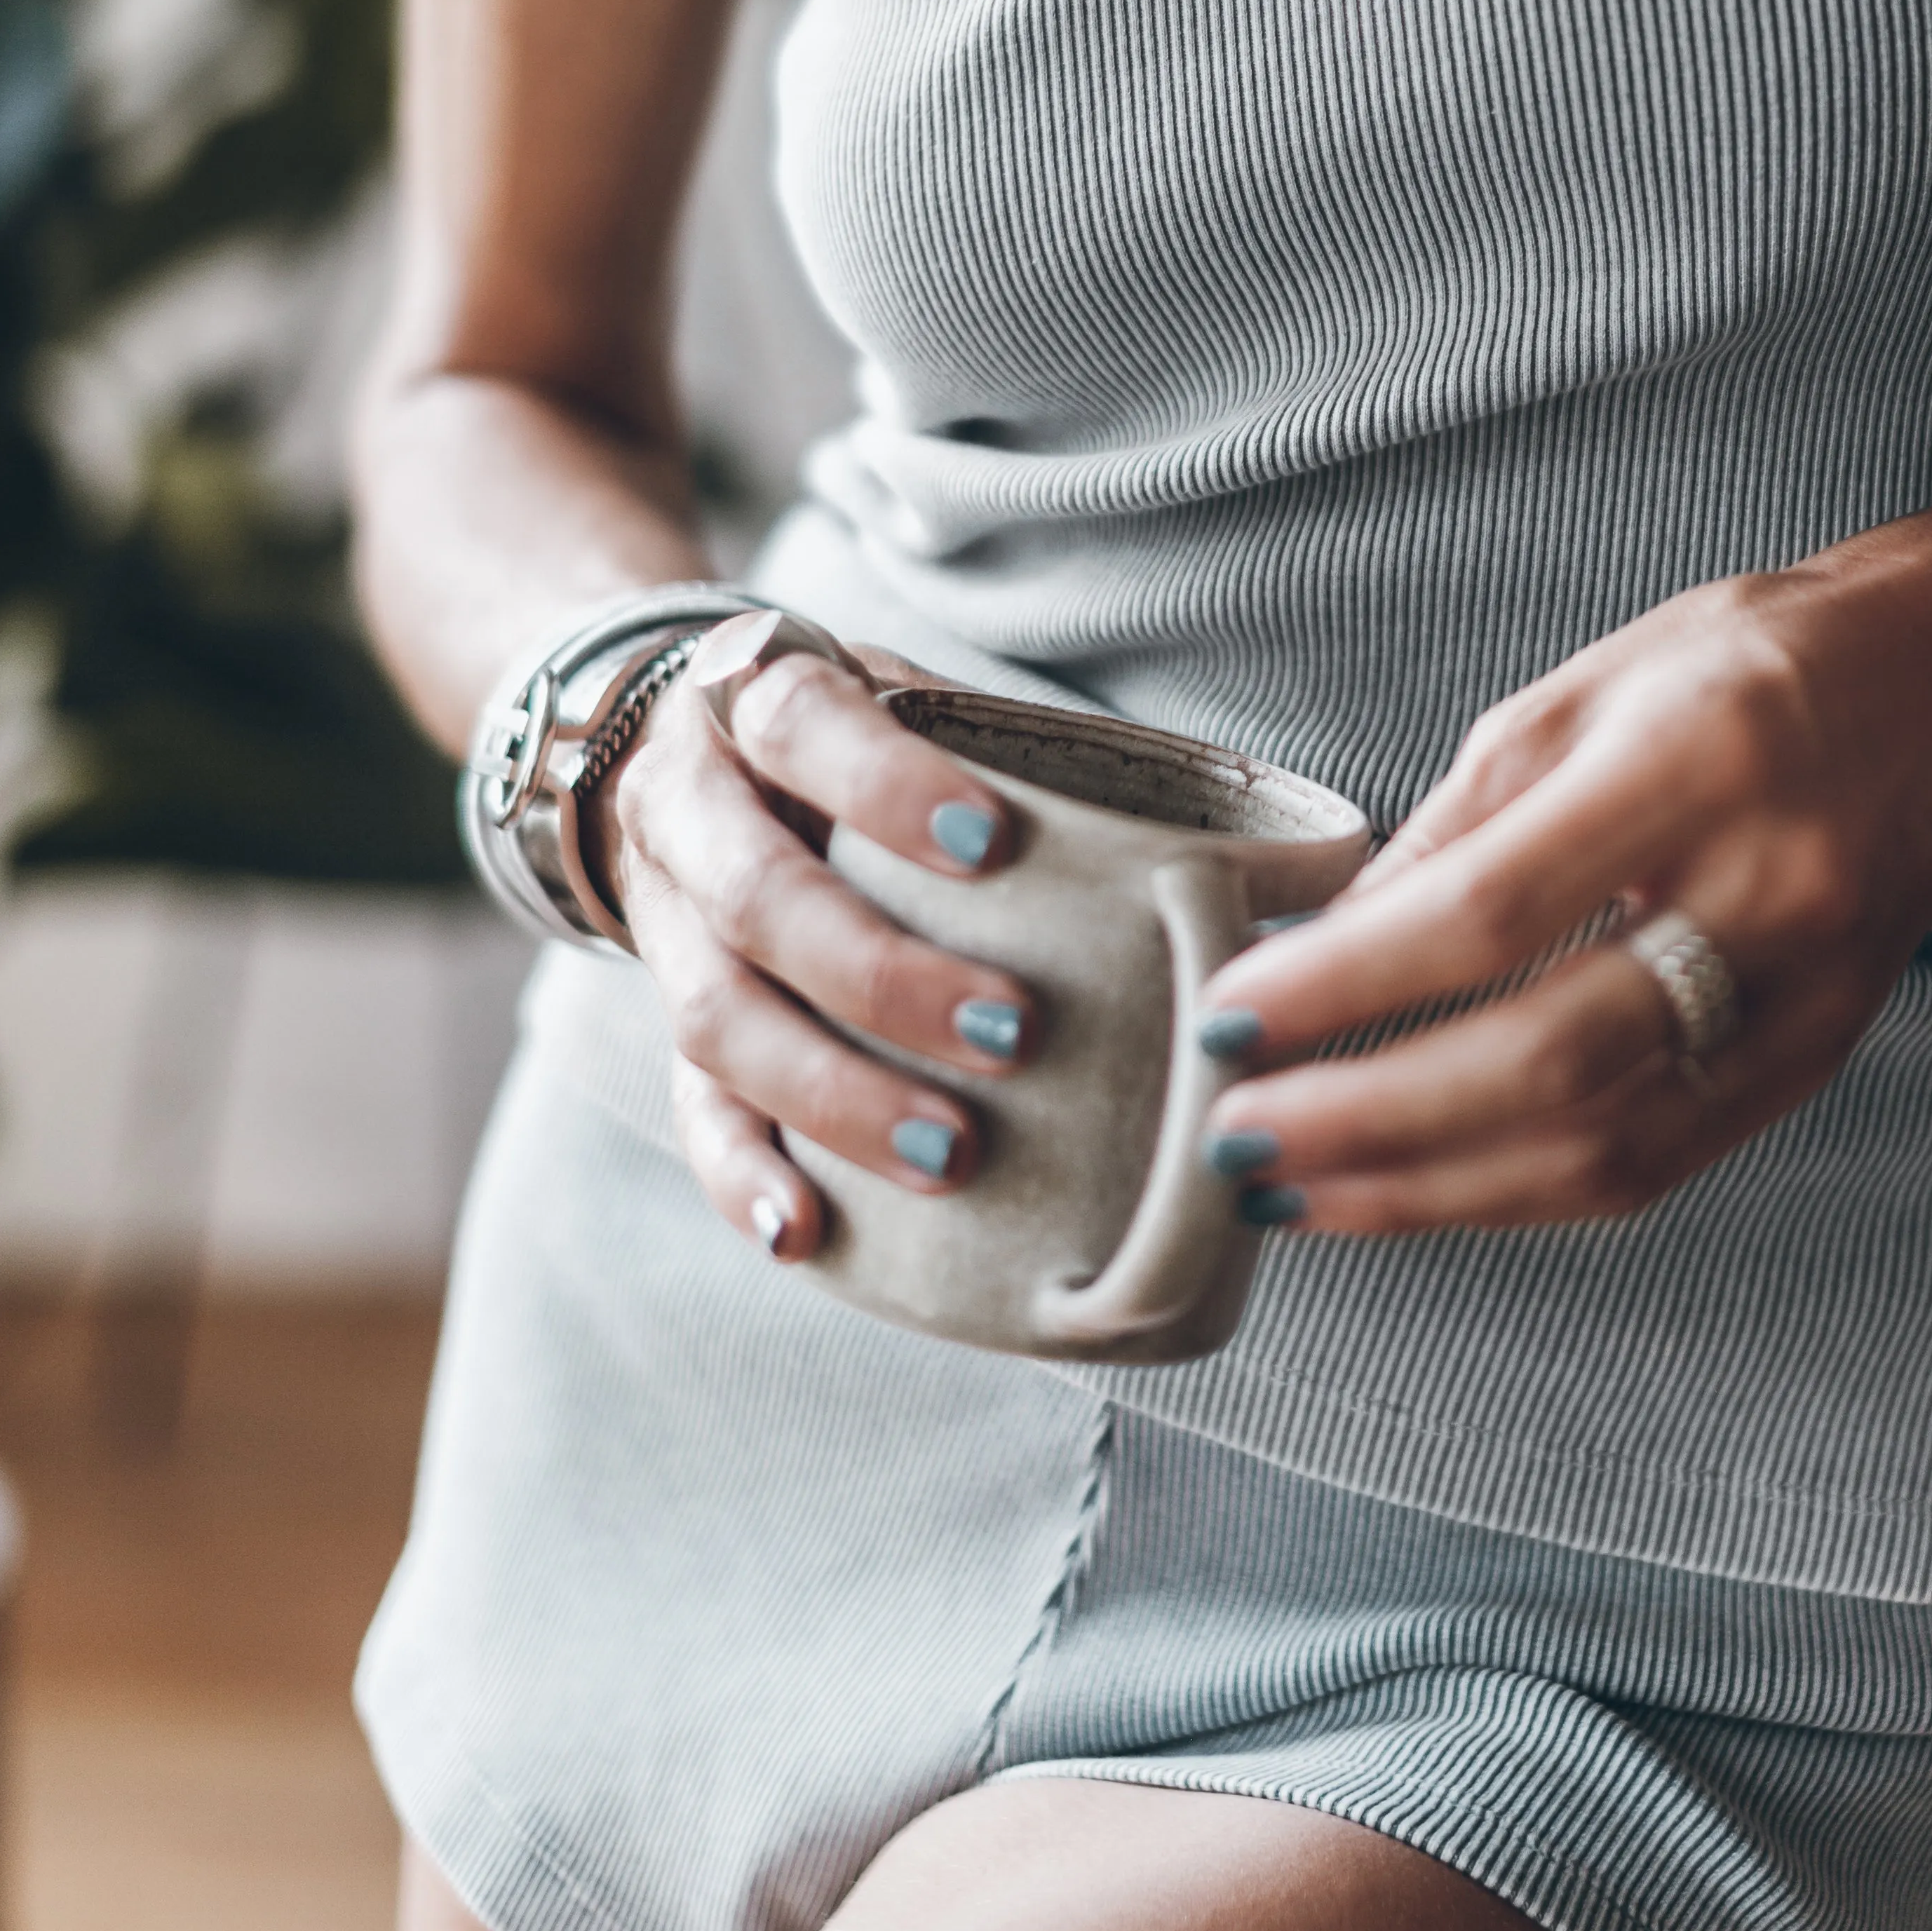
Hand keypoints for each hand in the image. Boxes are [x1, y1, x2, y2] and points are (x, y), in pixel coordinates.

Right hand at [591, 643, 1034, 1260]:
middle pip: (759, 898)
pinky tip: (807, 1231)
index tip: (994, 845)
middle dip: (884, 975)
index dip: (889, 786)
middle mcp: (691, 810)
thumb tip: (1265, 858)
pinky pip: (690, 1108)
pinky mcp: (666, 1026)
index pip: (803, 725)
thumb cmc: (850, 735)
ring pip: (717, 1018)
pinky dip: (743, 1174)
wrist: (686, 753)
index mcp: (755, 702)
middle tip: (1013, 1034)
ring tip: (949, 1151)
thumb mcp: (906, 699)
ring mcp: (668, 926)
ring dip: (835, 1093)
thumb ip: (1020, 756)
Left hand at [1192, 573, 1931, 1235]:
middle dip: (1369, 1117)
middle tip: (1240, 1131)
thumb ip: (1452, 828)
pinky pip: (1651, 1168)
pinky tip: (1415, 1191)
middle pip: (1548, 1061)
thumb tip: (1322, 950)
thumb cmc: (1749, 666)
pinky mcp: (1815, 1066)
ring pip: (1602, 1151)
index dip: (1349, 982)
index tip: (1233, 1012)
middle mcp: (1766, 895)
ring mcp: (1805, 1000)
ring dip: (1426, 1189)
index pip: (1492, 913)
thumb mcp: (1576, 694)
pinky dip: (1515, 1195)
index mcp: (1693, 766)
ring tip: (1298, 1187)